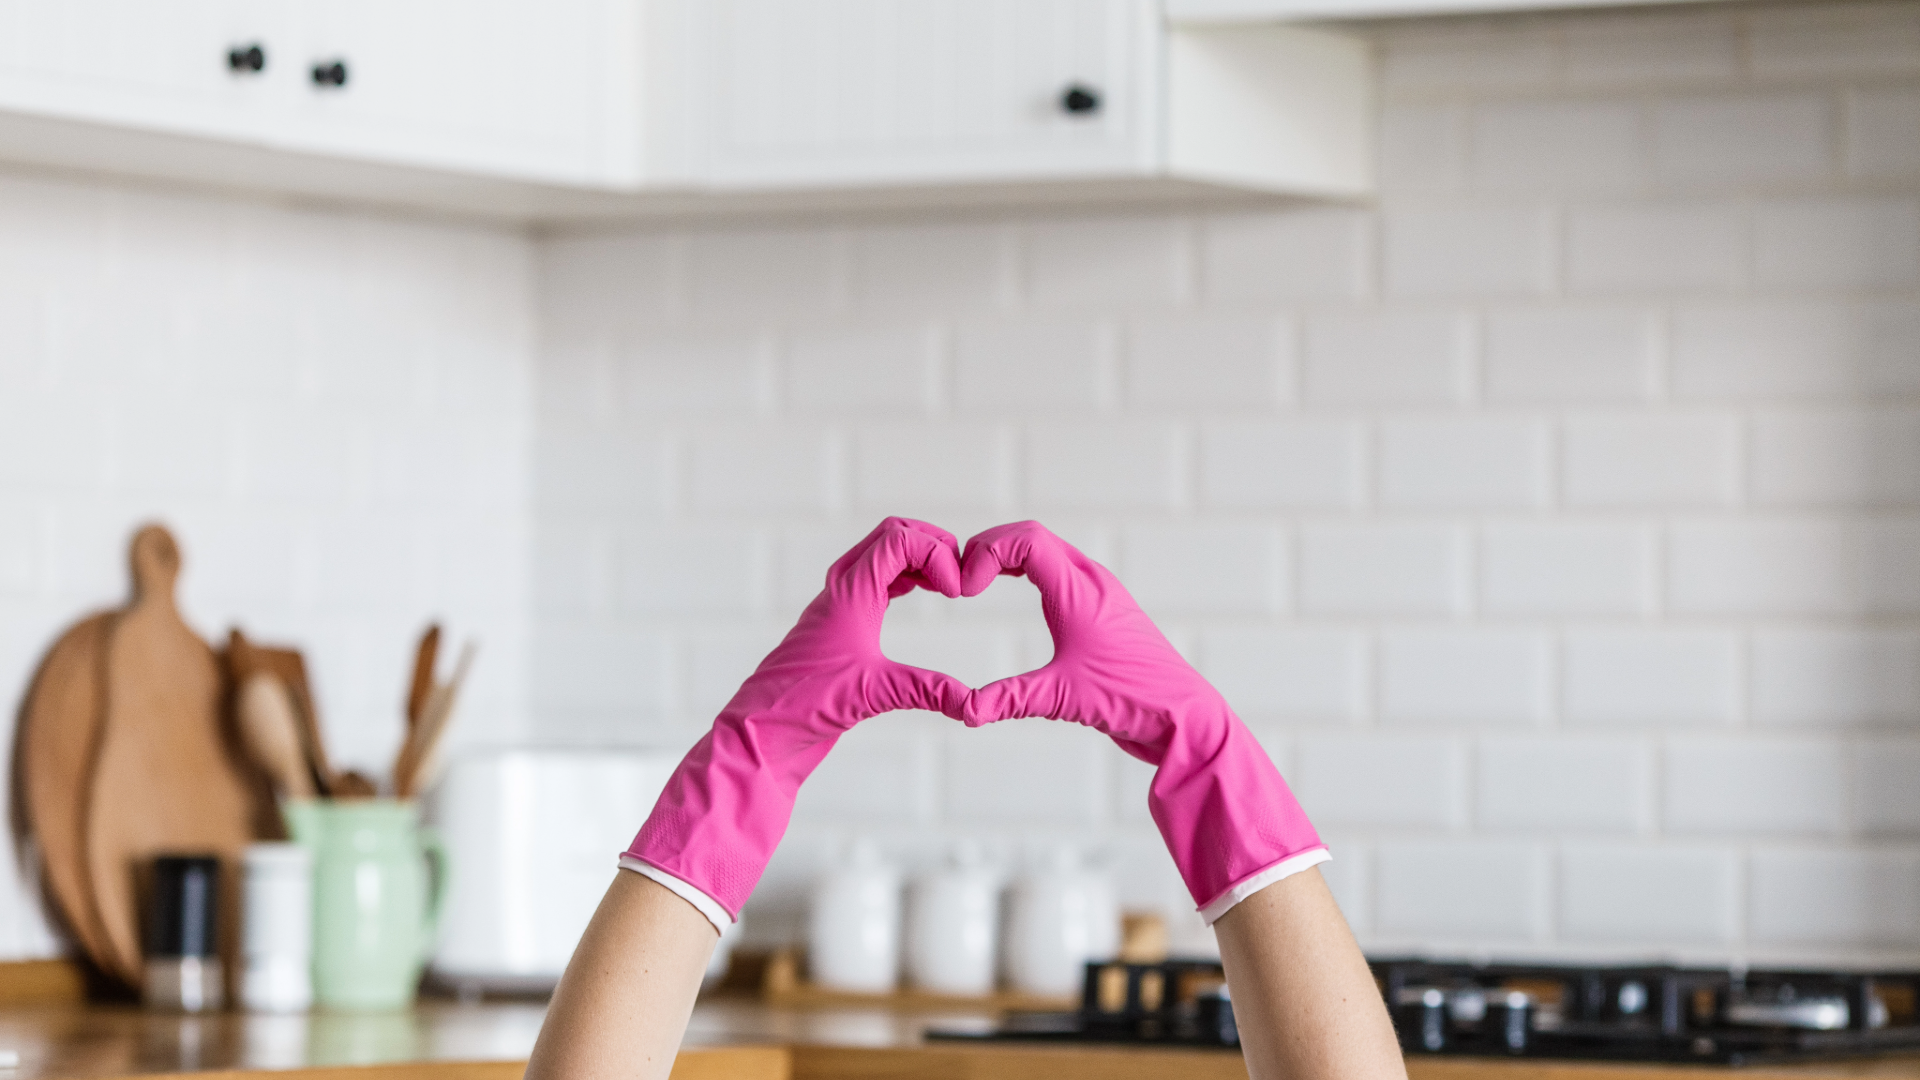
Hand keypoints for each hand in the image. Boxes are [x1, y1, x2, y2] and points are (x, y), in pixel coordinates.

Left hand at [625, 518, 971, 919]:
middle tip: (958, 575)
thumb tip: (975, 704)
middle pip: (890, 535)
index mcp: (848, 595)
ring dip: (917, 558)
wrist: (761, 734)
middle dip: (930, 543)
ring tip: (948, 584)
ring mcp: (838, 606)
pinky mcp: (838, 625)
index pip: (897, 540)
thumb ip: (928, 691)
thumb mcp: (874, 694)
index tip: (956, 590)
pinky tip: (924, 594)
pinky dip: (904, 577)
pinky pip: (876, 580)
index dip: (935, 552)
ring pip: (881, 556)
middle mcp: (841, 591)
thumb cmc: (803, 708)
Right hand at [957, 521, 1325, 920]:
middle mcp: (1091, 581)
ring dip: (1009, 556)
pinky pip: (1059, 569)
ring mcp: (1100, 593)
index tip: (965, 590)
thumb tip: (962, 710)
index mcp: (1079, 590)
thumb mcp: (1060, 699)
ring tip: (977, 581)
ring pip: (1047, 551)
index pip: (1026, 539)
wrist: (1184, 714)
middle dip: (990, 548)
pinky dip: (1027, 569)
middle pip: (1032, 536)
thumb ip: (1007, 699)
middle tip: (961, 579)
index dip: (986, 552)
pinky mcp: (1103, 609)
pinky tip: (1012, 589)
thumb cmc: (1132, 700)